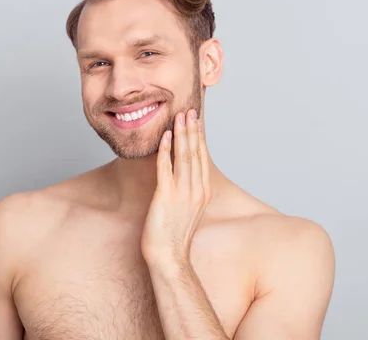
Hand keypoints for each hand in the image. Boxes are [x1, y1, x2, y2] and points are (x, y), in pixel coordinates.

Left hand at [141, 109, 211, 263]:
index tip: (197, 121)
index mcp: (203, 192)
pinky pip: (166, 168)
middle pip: (195, 153)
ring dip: (181, 135)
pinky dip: (166, 150)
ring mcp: (182, 193)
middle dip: (192, 130)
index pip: (203, 158)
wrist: (169, 256)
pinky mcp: (166, 196)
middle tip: (190, 111)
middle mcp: (196, 190)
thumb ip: (188, 190)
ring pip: (184, 157)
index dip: (199, 138)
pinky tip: (164, 137)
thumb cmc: (174, 235)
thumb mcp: (187, 209)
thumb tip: (182, 176)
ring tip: (179, 117)